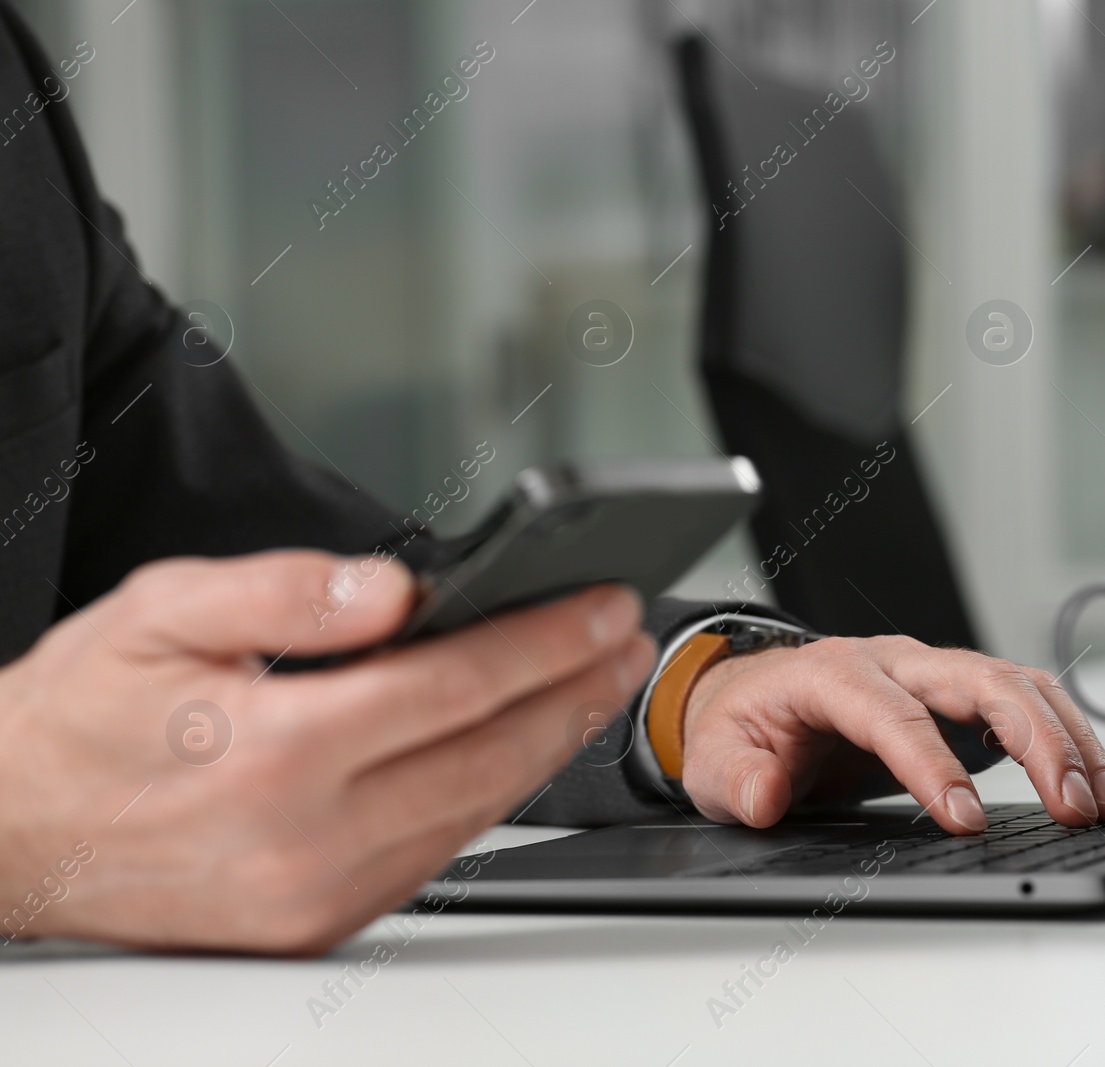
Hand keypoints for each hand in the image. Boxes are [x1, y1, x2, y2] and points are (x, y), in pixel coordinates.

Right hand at [0, 552, 652, 953]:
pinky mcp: (318, 921)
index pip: (455, 684)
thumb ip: (284, 593)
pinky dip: (492, 796)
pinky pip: (436, 852)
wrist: (11, 834)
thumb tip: (395, 590)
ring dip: (549, 746)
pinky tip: (519, 751)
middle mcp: (305, 836)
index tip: (604, 607)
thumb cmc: (79, 717)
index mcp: (275, 750)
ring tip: (596, 688)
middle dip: (575, 692)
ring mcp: (317, 892)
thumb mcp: (160, 612)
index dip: (546, 640)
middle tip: (629, 644)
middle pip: (489, 753)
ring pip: (476, 810)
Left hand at [681, 636, 1104, 835]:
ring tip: (1102, 801)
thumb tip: (764, 796)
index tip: (965, 817)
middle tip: (1071, 804)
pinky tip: (1094, 783)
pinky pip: (1024, 701)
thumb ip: (737, 781)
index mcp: (832, 673)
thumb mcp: (714, 763)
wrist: (752, 699)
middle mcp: (893, 660)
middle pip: (980, 681)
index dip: (931, 764)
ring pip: (1016, 685)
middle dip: (1034, 740)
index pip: (891, 713)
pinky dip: (1065, 737)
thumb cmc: (741, 730)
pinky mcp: (958, 693)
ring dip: (1066, 739)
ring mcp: (932, 670)